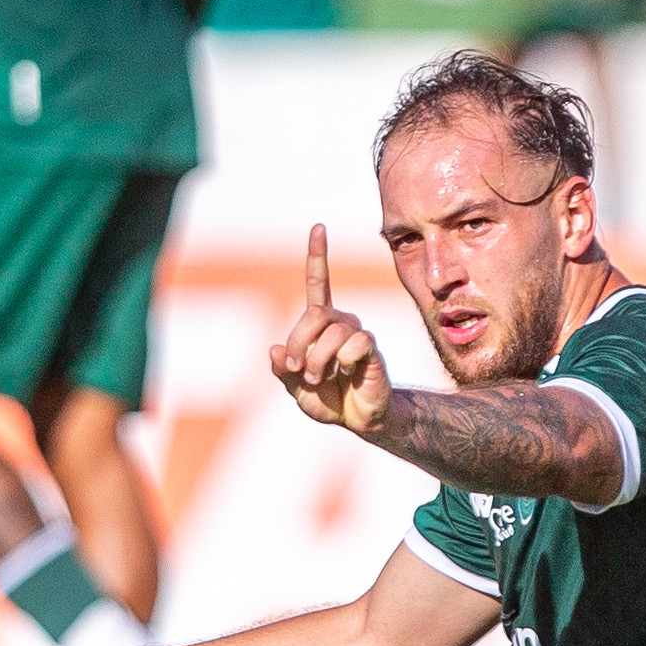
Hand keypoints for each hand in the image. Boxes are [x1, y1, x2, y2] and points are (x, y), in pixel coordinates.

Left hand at [271, 224, 391, 433]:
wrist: (357, 418)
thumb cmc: (327, 398)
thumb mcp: (295, 387)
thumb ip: (283, 370)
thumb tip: (274, 348)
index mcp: (321, 324)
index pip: (319, 282)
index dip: (318, 255)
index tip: (319, 227)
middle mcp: (340, 321)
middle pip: (314, 314)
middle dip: (299, 343)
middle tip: (298, 369)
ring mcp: (357, 333)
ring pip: (331, 332)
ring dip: (318, 361)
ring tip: (320, 378)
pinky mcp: (371, 348)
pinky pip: (354, 345)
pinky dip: (342, 363)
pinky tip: (348, 374)